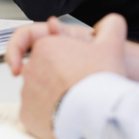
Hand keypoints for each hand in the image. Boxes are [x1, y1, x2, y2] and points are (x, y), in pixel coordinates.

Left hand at [18, 14, 130, 138]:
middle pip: (43, 69)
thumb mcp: (112, 45)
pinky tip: (67, 115)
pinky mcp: (27, 115)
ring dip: (54, 95)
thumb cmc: (99, 80)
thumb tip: (110, 23)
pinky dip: (48, 114)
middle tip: (78, 83)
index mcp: (45, 46)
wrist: (95, 115)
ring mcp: (26, 93)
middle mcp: (31, 68)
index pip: (45, 45)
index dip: (58, 51)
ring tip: (76, 102)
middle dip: (58, 75)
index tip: (63, 60)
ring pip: (39, 92)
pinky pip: (36, 112)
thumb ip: (111, 27)